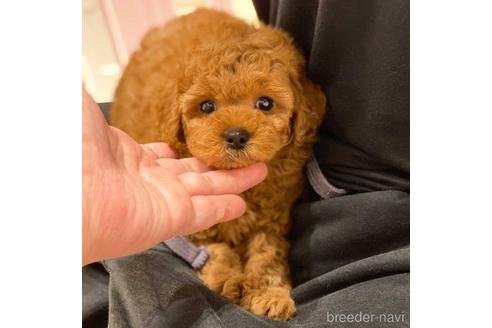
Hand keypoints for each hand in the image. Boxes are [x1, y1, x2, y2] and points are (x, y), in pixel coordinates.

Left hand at [82, 88, 266, 264]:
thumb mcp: (79, 105)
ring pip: (207, 190)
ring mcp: (161, 199)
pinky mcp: (172, 217)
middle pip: (192, 172)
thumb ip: (91, 94)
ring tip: (257, 172)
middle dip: (217, 165)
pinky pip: (206, 212)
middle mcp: (146, 180)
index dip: (176, 152)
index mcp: (125, 157)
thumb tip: (85, 80)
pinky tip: (241, 203)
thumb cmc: (68, 148)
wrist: (64, 191)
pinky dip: (224, 208)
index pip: (159, 157)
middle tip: (239, 157)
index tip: (191, 148)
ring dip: (232, 183)